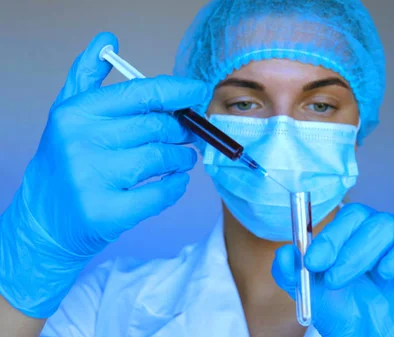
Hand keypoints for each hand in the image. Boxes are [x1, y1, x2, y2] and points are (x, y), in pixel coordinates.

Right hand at [0, 32, 207, 317]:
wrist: (43, 221)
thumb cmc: (64, 162)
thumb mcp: (67, 114)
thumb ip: (88, 76)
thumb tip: (108, 39)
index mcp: (76, 113)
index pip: (141, 93)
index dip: (178, 91)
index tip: (200, 91)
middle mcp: (81, 142)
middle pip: (158, 126)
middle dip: (183, 130)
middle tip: (190, 135)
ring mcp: (92, 178)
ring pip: (164, 158)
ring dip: (183, 158)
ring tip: (182, 159)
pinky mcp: (107, 212)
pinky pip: (162, 193)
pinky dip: (177, 186)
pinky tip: (175, 181)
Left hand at [272, 203, 393, 336]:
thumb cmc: (351, 319)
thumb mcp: (316, 298)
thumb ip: (294, 273)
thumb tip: (287, 252)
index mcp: (368, 238)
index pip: (356, 217)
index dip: (335, 234)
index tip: (314, 262)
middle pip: (388, 222)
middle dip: (358, 248)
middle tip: (337, 277)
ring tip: (386, 273)